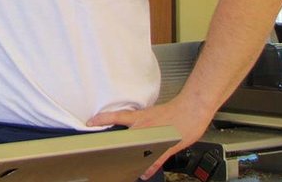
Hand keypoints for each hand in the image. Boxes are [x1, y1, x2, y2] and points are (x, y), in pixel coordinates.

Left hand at [87, 98, 212, 179]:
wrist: (192, 108)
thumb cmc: (175, 110)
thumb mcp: (154, 113)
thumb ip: (143, 121)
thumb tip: (135, 124)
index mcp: (140, 116)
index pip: (116, 115)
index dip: (101, 119)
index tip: (90, 122)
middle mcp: (144, 125)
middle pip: (123, 134)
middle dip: (112, 143)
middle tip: (101, 150)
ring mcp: (154, 136)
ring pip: (137, 147)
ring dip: (129, 157)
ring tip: (121, 166)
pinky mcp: (166, 145)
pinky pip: (155, 159)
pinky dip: (149, 167)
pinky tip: (144, 174)